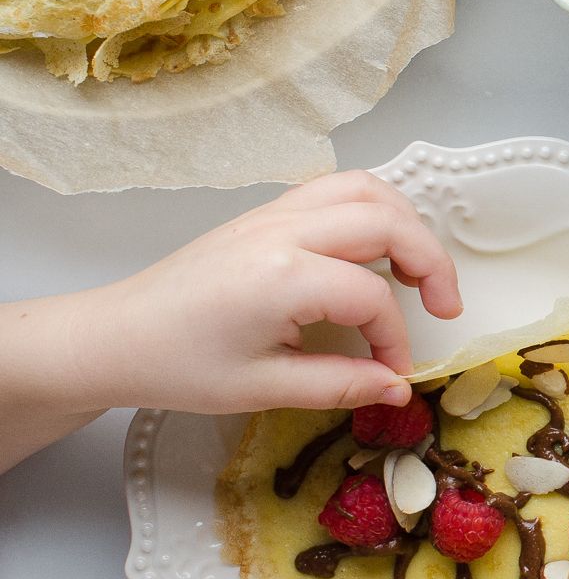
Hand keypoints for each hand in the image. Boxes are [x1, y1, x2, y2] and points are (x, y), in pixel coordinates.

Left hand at [70, 171, 462, 414]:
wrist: (114, 337)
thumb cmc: (178, 366)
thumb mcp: (262, 388)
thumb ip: (340, 384)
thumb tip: (397, 386)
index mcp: (281, 277)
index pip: (373, 298)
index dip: (396, 340)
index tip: (391, 373)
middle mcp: (283, 230)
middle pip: (386, 221)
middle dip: (430, 263)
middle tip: (444, 307)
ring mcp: (273, 214)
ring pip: (366, 189)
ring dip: (406, 223)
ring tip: (417, 269)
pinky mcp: (266, 213)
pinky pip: (336, 189)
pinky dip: (373, 209)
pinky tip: (376, 249)